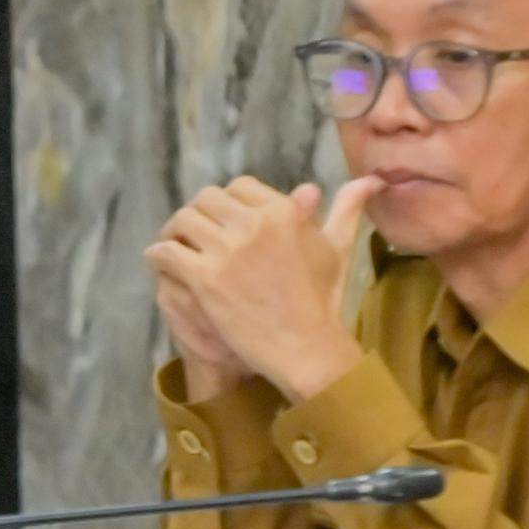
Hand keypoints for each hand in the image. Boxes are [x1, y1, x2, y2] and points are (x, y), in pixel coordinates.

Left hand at [143, 175, 382, 400]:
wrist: (307, 349)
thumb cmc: (323, 301)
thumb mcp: (336, 249)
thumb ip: (347, 210)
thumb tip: (370, 179)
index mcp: (283, 211)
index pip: (239, 187)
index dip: (227, 203)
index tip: (223, 222)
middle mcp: (255, 224)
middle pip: (206, 199)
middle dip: (198, 214)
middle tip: (193, 234)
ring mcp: (228, 250)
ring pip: (182, 221)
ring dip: (173, 232)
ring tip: (174, 247)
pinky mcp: (205, 278)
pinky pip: (166, 251)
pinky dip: (158, 254)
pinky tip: (161, 262)